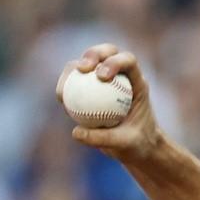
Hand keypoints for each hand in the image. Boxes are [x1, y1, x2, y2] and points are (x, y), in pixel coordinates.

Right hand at [59, 44, 162, 161]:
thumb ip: (104, 138)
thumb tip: (75, 132)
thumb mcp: (125, 144)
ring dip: (73, 69)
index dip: (114, 62)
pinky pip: (77, 80)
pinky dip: (68, 85)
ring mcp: (105, 79)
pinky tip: (61, 97)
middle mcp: (122, 75)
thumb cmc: (138, 144)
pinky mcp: (92, 87)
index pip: (128, 61)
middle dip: (93, 54)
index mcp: (137, 82)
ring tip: (65, 88)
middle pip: (107, 52)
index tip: (101, 76)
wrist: (137, 147)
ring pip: (87, 62)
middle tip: (82, 69)